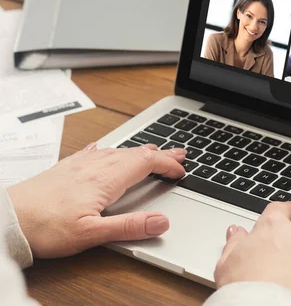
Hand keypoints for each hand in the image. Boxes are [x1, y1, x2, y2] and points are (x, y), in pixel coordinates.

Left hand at [7, 143, 185, 257]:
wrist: (8, 218)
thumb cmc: (45, 227)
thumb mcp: (92, 234)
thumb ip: (129, 227)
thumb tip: (161, 221)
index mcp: (106, 179)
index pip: (146, 163)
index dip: (168, 164)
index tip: (181, 170)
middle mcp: (96, 166)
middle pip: (136, 153)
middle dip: (161, 153)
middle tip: (180, 153)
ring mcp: (81, 164)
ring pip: (118, 150)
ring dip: (140, 150)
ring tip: (151, 150)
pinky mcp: (67, 168)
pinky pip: (95, 152)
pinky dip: (109, 150)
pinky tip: (103, 149)